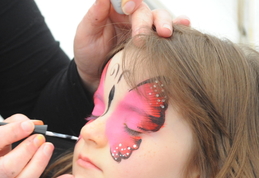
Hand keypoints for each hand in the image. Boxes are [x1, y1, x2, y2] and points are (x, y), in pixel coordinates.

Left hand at [74, 0, 190, 91]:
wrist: (95, 78)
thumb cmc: (87, 54)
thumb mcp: (84, 35)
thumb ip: (93, 16)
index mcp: (116, 10)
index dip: (130, 0)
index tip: (127, 8)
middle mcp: (132, 17)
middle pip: (145, 11)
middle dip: (146, 22)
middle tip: (141, 37)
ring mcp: (145, 30)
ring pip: (160, 19)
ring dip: (165, 24)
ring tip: (167, 33)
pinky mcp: (154, 43)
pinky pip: (170, 32)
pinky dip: (179, 28)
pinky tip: (184, 27)